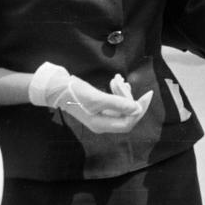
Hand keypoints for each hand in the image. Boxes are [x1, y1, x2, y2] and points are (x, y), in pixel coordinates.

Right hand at [30, 63, 150, 133]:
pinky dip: (117, 92)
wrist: (58, 88)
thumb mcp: (97, 98)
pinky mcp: (98, 108)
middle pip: (126, 114)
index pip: (128, 122)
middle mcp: (102, 124)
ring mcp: (100, 116)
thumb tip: (137, 109)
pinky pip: (114, 102)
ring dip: (122, 92)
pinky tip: (116, 82)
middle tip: (122, 82)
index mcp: (101, 125)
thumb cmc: (76, 93)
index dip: (139, 109)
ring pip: (120, 106)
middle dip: (128, 97)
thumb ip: (118, 104)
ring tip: (116, 79)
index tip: (147, 95)